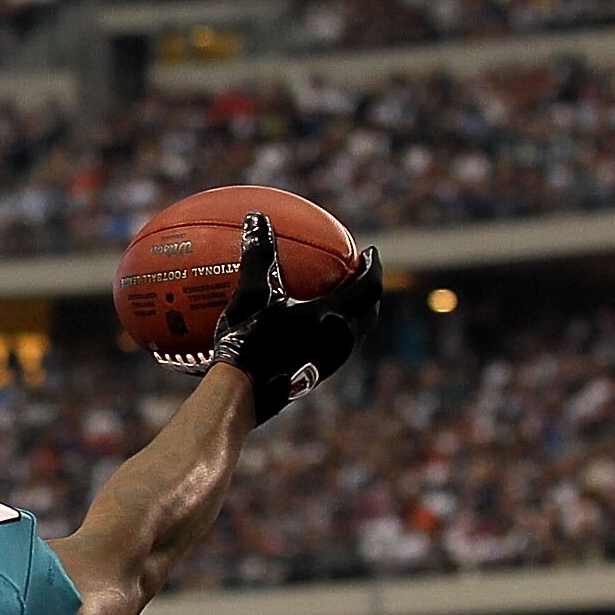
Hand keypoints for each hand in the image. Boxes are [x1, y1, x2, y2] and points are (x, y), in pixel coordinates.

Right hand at [187, 213, 383, 422]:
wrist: (241, 395)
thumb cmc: (247, 344)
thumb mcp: (252, 296)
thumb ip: (259, 256)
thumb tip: (257, 219)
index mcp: (333, 318)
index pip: (368, 286)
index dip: (372, 266)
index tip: (370, 252)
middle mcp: (338, 341)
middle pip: (368, 313)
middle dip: (368, 292)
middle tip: (360, 275)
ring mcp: (328, 363)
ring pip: (353, 334)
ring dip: (352, 314)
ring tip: (339, 300)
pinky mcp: (312, 378)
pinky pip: (333, 348)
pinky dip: (331, 331)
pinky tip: (307, 331)